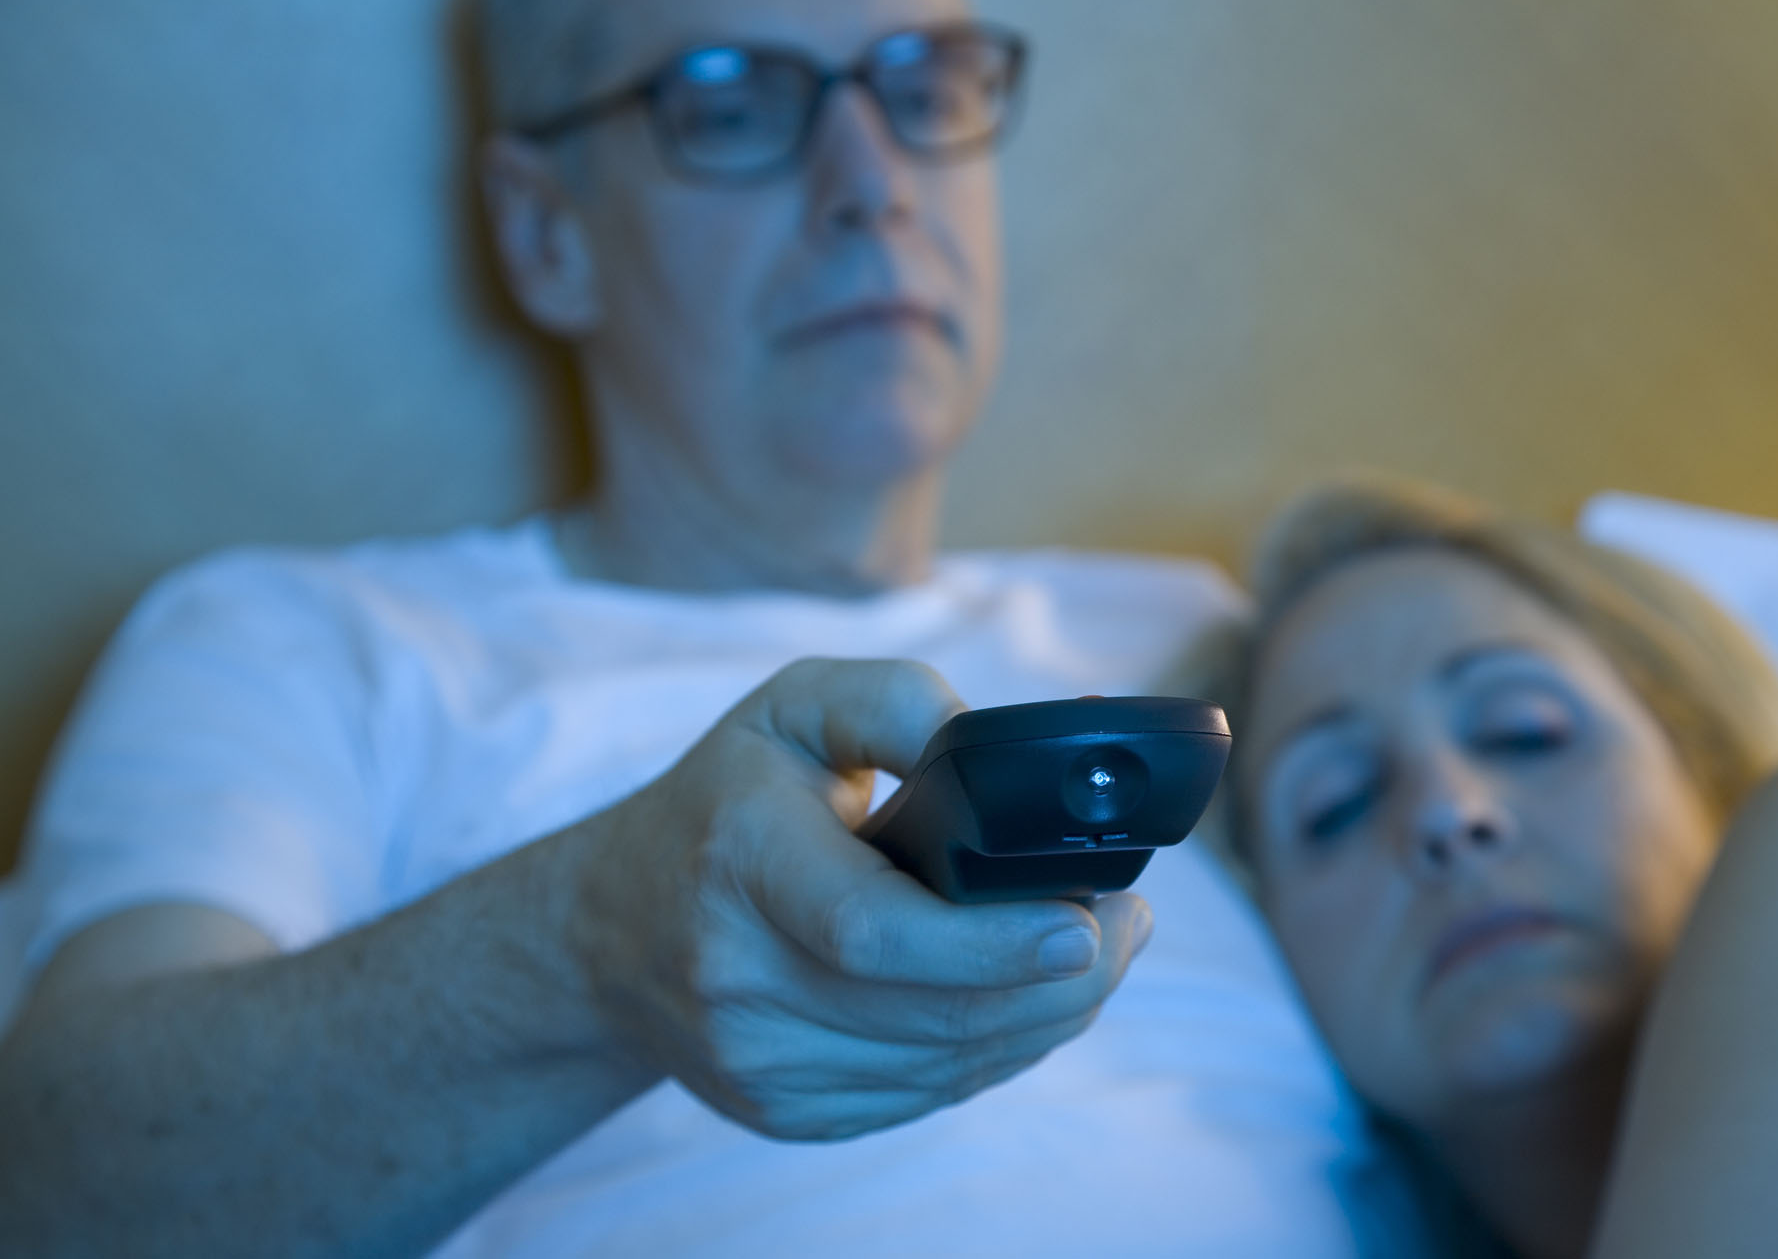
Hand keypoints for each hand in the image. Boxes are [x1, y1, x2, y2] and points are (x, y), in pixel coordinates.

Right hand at [567, 657, 1152, 1139]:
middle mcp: (739, 977)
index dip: (992, 941)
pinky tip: (1030, 995)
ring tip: (1101, 947)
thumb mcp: (792, 706)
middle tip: (1131, 920)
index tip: (1087, 921)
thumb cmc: (725, 798)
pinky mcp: (789, 1113)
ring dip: (1048, 1013)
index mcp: (740, 858)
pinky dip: (1000, 1046)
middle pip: (934, 1013)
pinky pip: (930, 1091)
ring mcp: (760, 1062)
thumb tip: (1006, 746)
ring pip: (949, 1063)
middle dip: (1062, 975)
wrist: (608, 928)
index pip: (873, 930)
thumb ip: (898, 703)